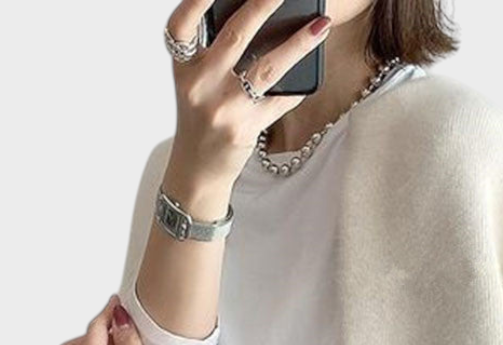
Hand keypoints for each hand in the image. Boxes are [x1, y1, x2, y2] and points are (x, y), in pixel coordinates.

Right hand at [165, 0, 332, 187]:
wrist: (197, 170)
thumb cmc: (200, 119)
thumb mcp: (195, 84)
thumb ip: (213, 54)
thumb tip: (256, 20)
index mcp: (184, 68)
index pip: (183, 25)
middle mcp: (200, 86)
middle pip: (235, 36)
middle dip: (262, 6)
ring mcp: (224, 108)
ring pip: (267, 68)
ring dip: (298, 44)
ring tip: (320, 26)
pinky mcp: (245, 128)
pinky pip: (280, 101)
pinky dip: (298, 86)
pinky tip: (313, 70)